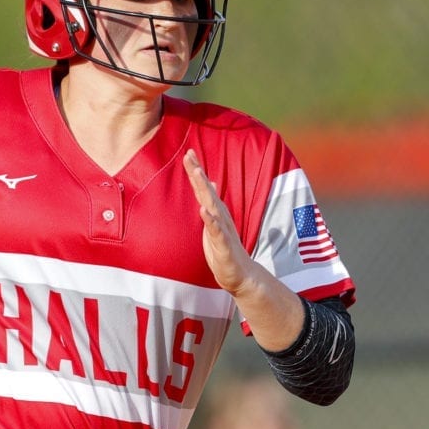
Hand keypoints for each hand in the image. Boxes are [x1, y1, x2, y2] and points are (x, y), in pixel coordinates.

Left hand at [182, 149, 256, 295]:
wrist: (240, 274)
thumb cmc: (225, 248)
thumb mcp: (214, 222)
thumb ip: (211, 203)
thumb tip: (209, 184)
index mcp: (217, 212)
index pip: (204, 188)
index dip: (196, 171)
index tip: (188, 153)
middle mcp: (220, 217)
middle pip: (207, 192)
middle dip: (198, 174)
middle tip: (190, 155)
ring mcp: (222, 231)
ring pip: (213, 207)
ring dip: (205, 190)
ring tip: (197, 174)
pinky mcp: (223, 247)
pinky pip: (217, 232)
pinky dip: (210, 221)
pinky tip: (204, 211)